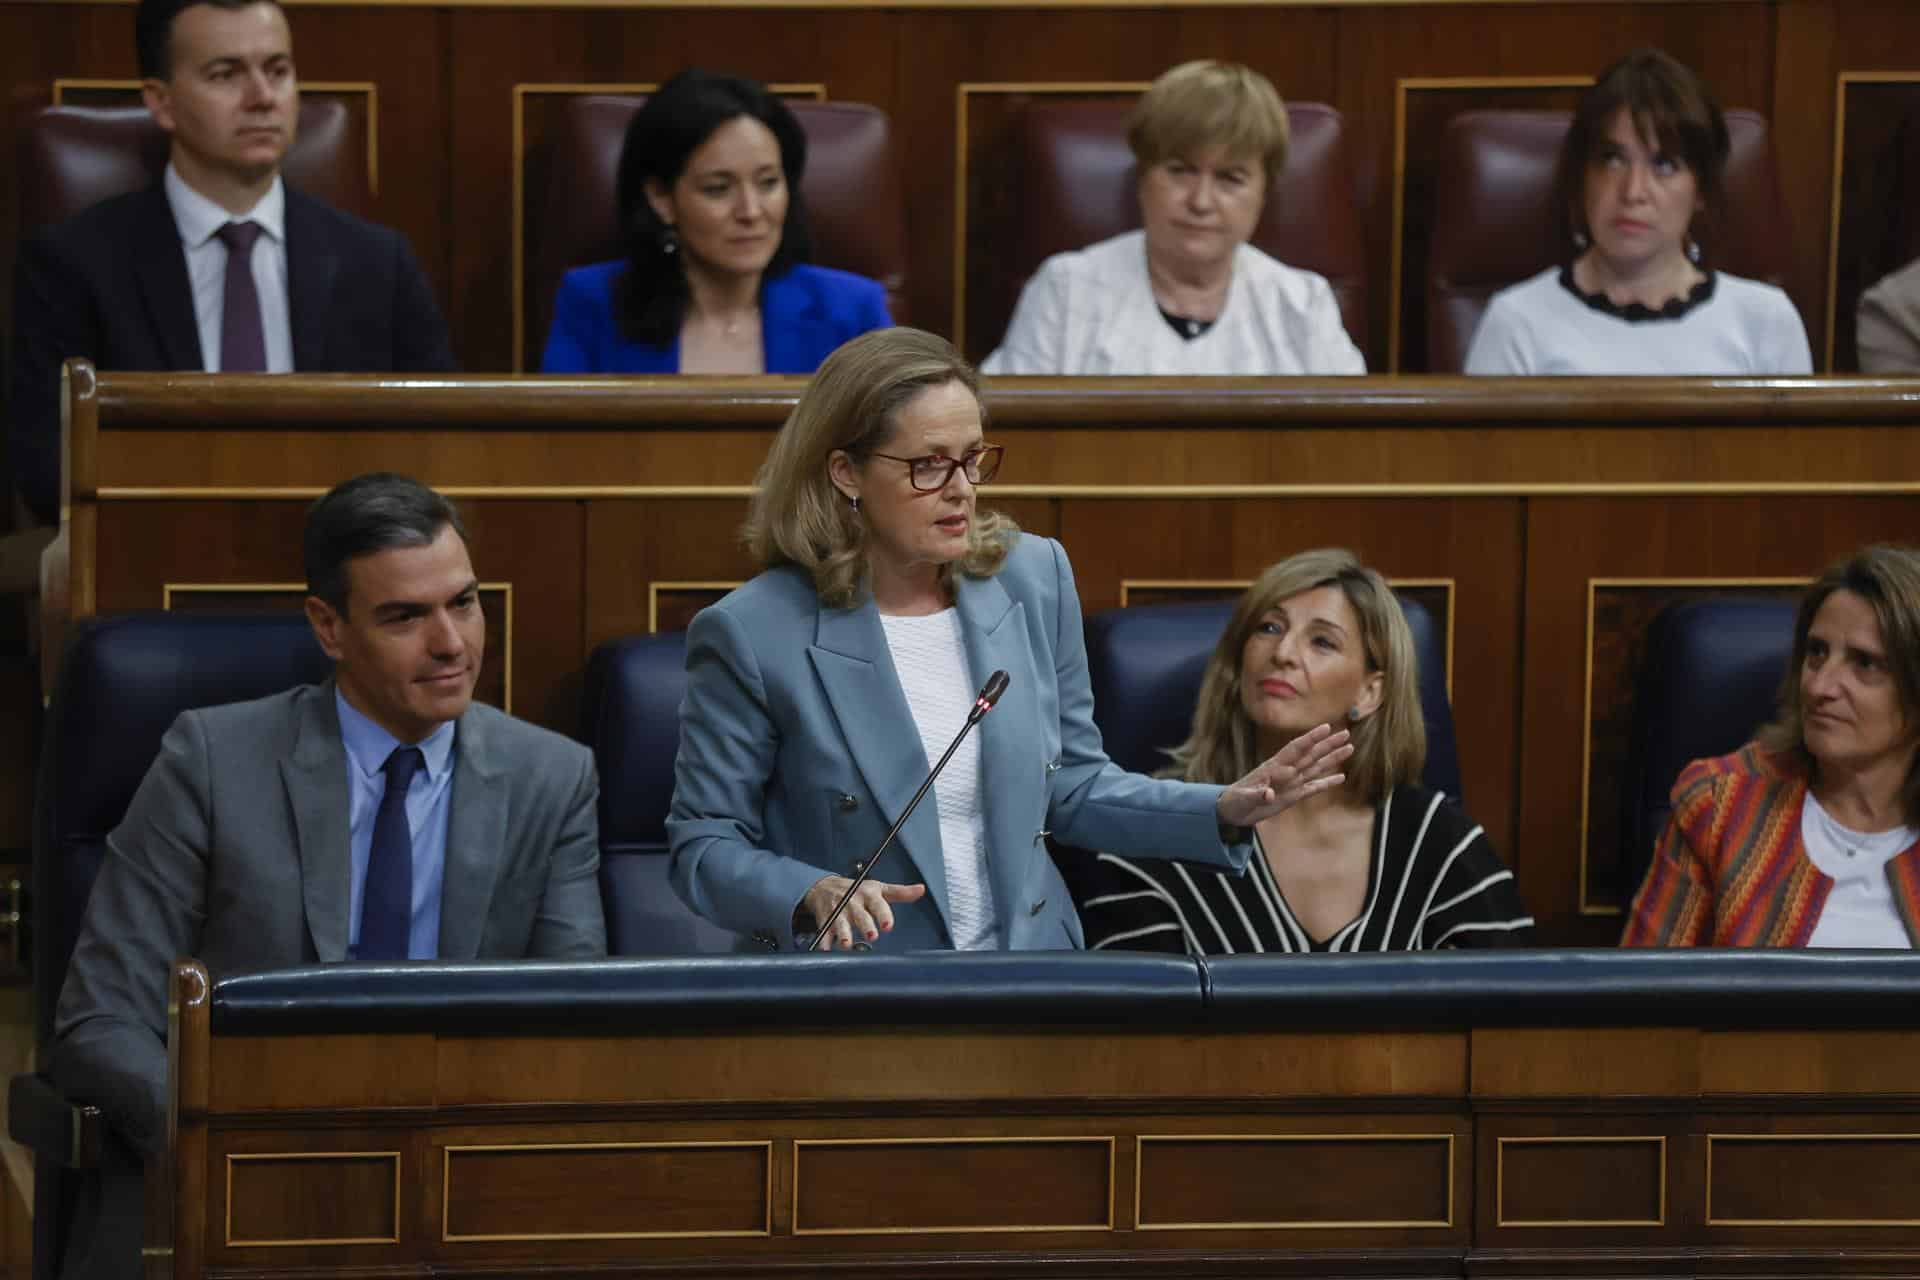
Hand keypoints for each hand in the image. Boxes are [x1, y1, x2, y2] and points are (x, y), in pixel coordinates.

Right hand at [802, 876, 926, 950]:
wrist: (825, 886)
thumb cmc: (857, 890)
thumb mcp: (879, 888)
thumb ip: (901, 892)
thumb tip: (921, 889)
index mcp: (869, 895)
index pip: (878, 904)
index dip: (883, 915)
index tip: (888, 926)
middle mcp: (853, 903)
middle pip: (860, 915)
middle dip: (865, 925)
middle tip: (871, 935)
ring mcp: (838, 912)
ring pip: (841, 923)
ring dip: (844, 934)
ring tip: (846, 944)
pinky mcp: (825, 920)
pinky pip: (824, 931)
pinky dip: (823, 940)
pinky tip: (825, 948)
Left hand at [1216, 723, 1352, 828]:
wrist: (1232, 811)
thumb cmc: (1235, 800)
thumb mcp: (1243, 798)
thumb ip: (1257, 795)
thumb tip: (1269, 794)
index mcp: (1274, 767)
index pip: (1296, 748)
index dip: (1311, 738)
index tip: (1326, 728)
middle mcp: (1286, 771)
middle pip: (1311, 754)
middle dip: (1328, 744)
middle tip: (1347, 733)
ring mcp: (1292, 783)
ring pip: (1316, 767)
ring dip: (1332, 759)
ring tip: (1349, 748)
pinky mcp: (1293, 796)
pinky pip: (1314, 787)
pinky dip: (1327, 783)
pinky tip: (1341, 777)